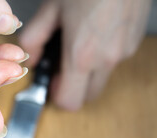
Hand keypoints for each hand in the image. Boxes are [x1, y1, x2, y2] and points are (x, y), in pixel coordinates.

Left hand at [19, 0, 151, 109]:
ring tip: (79, 43)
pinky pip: (114, 62)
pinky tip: (95, 34)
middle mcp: (107, 60)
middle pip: (87, 96)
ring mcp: (124, 52)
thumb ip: (33, 39)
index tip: (51, 82)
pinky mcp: (134, 43)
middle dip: (73, 88)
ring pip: (102, 79)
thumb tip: (30, 58)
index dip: (57, 96)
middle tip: (63, 66)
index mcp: (82, 56)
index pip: (70, 102)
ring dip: (88, 73)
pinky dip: (102, 58)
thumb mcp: (51, 9)